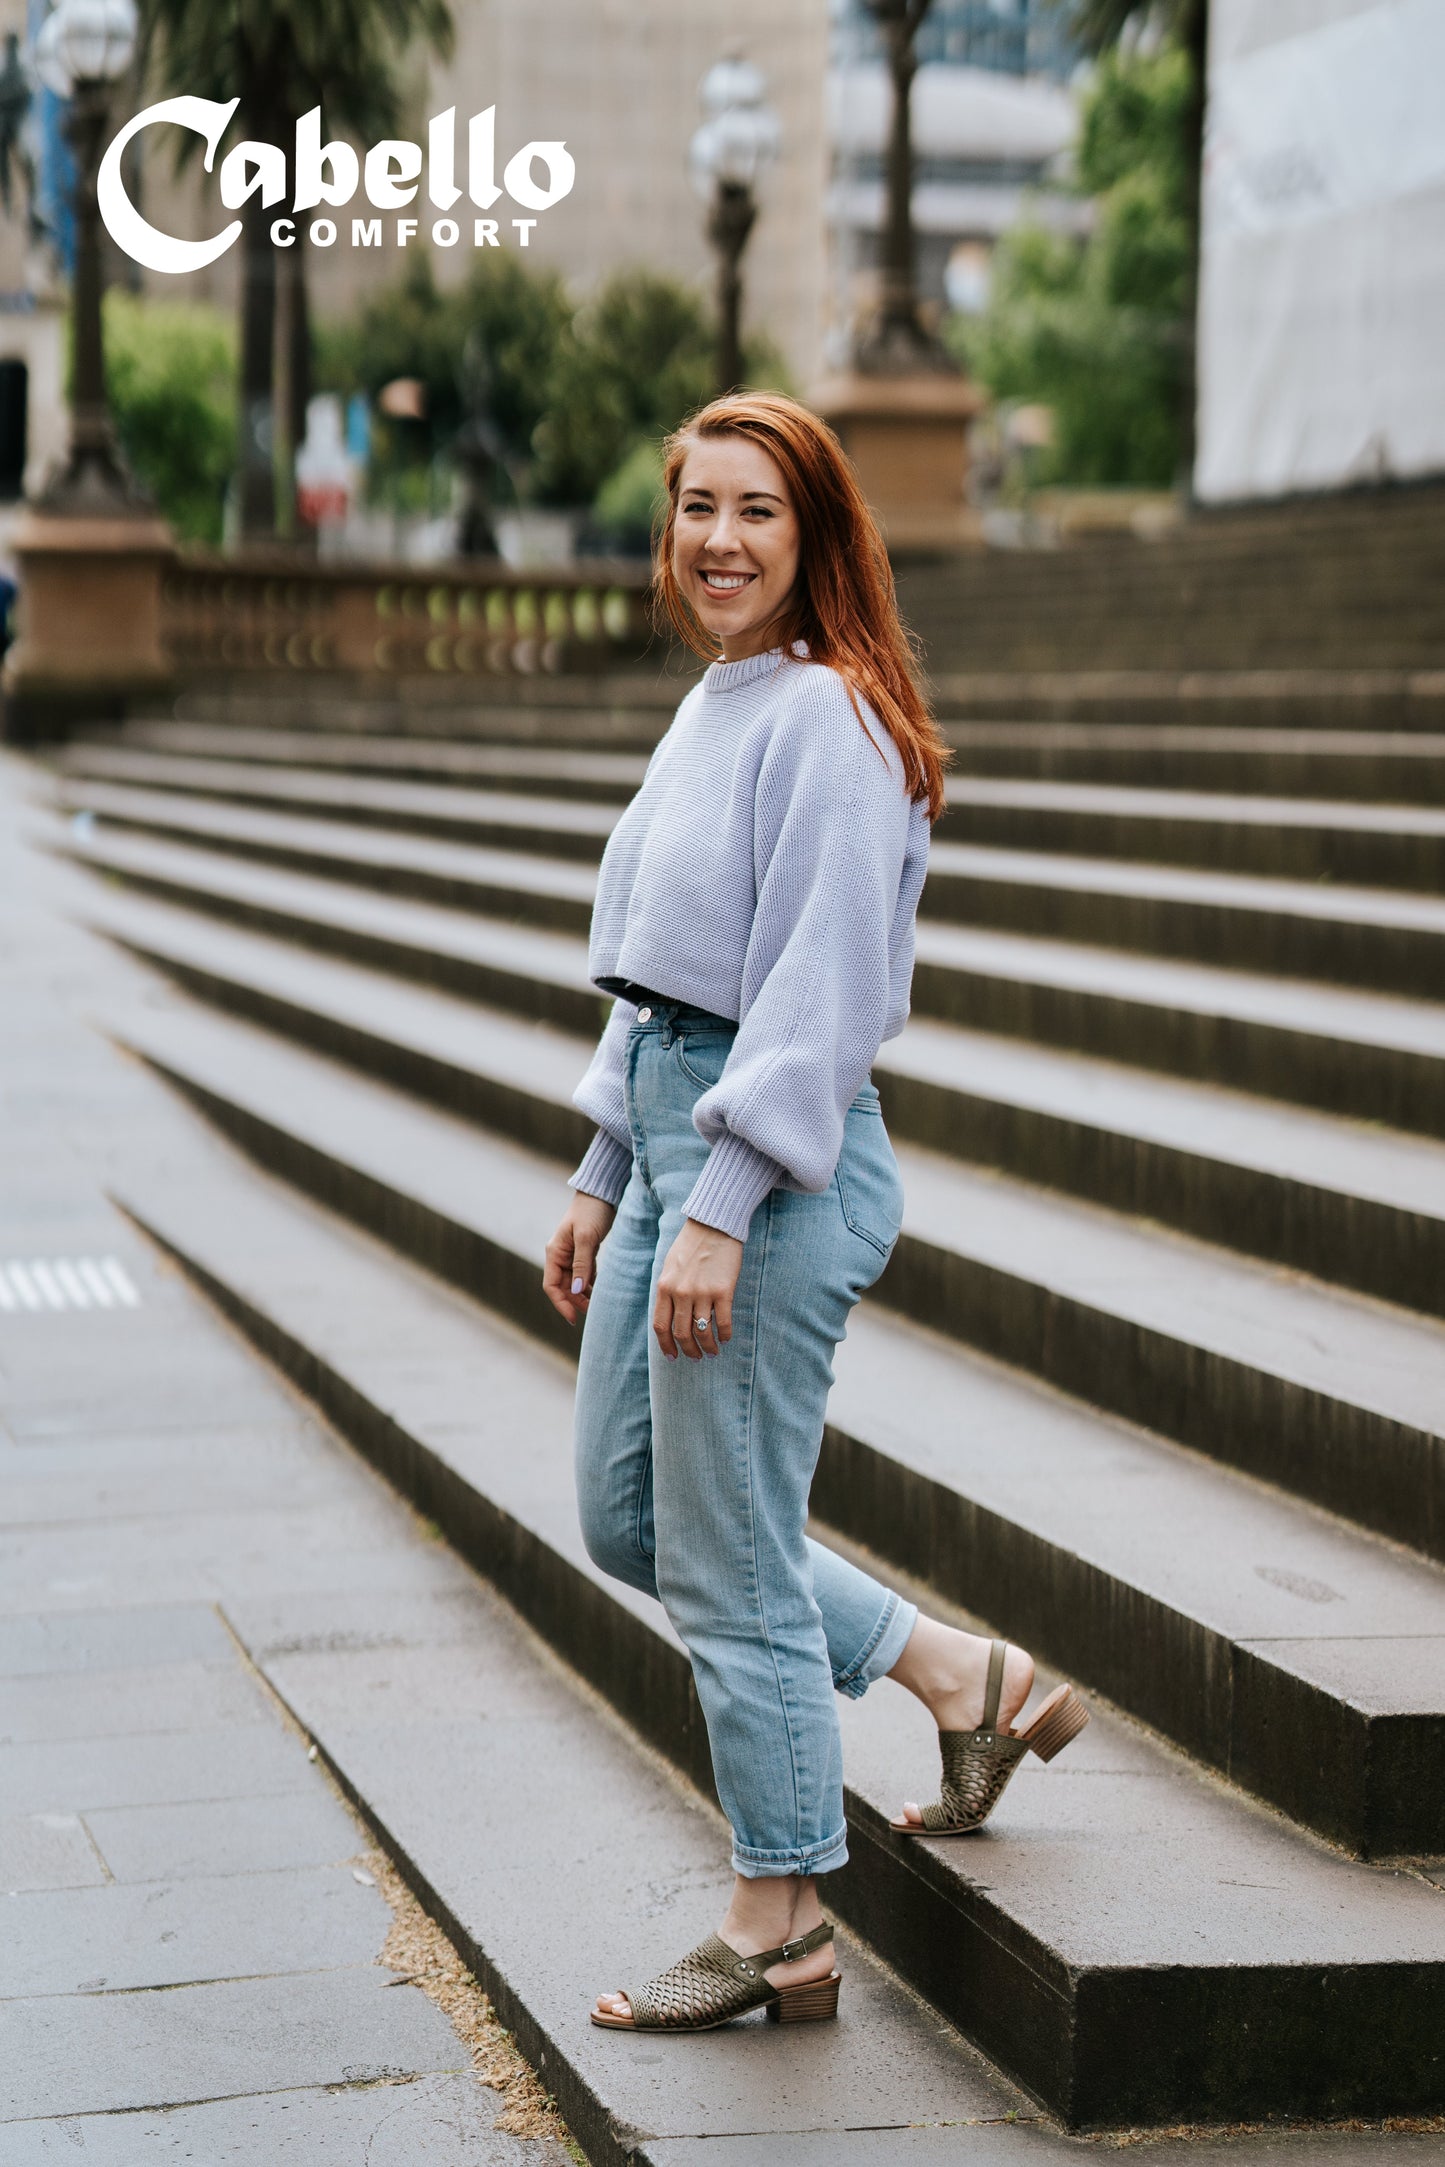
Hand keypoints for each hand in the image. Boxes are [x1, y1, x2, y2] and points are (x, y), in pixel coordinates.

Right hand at [543, 1192, 616, 1325]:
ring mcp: (572, 1254)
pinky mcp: (584, 1252)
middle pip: (563, 1287)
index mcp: (554, 1252)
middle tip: (592, 1313)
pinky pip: (585, 1274)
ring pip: (574, 1282)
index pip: (551, 1285)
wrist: (602, 1193)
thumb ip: (581, 1264)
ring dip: (583, 1295)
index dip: (561, 1303)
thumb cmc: (591, 1212)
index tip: (574, 1319)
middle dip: (575, 1301)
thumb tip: (577, 1290)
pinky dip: (591, 1284)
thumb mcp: (586, 1238)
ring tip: (598, 1305)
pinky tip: (601, 1291)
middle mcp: (560, 1255)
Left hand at [654, 1218, 743, 1360]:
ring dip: (708, 1347)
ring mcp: (702, 1293)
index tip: (673, 1356)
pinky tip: (726, 1338)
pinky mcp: (723, 1290)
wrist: (714, 1225)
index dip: (667, 1345)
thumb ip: (668, 1291)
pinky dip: (725, 1334)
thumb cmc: (691, 1245)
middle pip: (682, 1333)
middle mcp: (681, 1293)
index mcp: (665, 1288)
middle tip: (696, 1357)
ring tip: (713, 1352)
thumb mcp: (670, 1267)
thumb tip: (670, 1317)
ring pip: (702, 1331)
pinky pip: (723, 1321)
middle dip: (689, 1350)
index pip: (661, 1326)